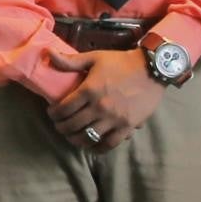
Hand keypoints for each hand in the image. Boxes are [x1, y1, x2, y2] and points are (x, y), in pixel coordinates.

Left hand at [47, 48, 163, 150]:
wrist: (152, 68)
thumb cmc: (122, 62)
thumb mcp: (95, 57)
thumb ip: (70, 61)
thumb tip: (48, 53)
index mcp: (89, 90)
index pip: (63, 109)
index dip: (53, 114)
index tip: (52, 113)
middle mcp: (99, 107)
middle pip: (72, 126)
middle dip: (61, 128)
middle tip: (60, 125)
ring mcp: (113, 119)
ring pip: (87, 137)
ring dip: (76, 139)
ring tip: (72, 136)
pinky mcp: (127, 126)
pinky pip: (109, 144)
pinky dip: (98, 148)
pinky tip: (92, 146)